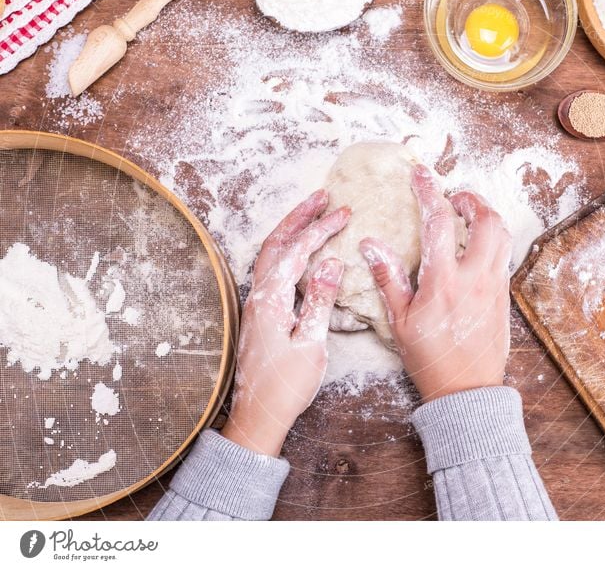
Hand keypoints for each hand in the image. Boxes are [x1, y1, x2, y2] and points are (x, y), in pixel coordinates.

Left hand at [222, 190, 348, 455]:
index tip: (343, 213)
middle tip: (322, 196)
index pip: (297, 252)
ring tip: (311, 213)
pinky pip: (270, 268)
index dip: (320, 229)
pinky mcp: (259, 313)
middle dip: (299, 216)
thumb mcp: (310, 344)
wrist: (258, 415)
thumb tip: (331, 262)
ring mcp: (256, 304)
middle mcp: (258, 296)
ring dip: (290, 230)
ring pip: (270, 254)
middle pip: (276, 243)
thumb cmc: (285, 385)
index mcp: (271, 300)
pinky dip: (285, 249)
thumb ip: (320, 301)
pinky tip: (299, 252)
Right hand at [360, 165, 511, 401]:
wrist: (467, 391)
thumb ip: (388, 278)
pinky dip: (492, 240)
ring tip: (467, 215)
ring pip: (502, 236)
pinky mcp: (504, 297)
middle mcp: (475, 278)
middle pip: (487, 220)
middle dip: (471, 198)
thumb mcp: (400, 321)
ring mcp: (495, 287)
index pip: (439, 222)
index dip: (429, 191)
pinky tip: (475, 247)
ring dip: (487, 216)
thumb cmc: (430, 359)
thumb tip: (370, 244)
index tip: (420, 175)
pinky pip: (504, 257)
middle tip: (454, 196)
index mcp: (444, 282)